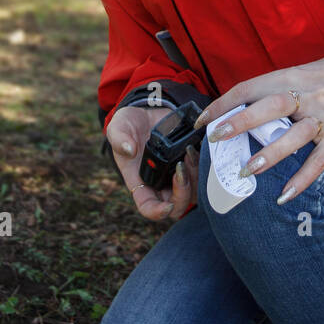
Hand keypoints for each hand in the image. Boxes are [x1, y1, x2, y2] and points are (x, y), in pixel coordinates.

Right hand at [105, 105, 200, 221]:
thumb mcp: (118, 127)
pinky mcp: (192, 163)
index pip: (148, 207)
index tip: (166, 207)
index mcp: (140, 181)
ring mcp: (178, 175)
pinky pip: (205, 174)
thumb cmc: (130, 125)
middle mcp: (161, 183)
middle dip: (182, 193)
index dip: (157, 212)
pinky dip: (205, 166)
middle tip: (180, 169)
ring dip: (195, 177)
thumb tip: (129, 149)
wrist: (149, 111)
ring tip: (190, 153)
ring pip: (195, 192)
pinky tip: (199, 148)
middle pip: (177, 205)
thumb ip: (119, 138)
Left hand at [192, 52, 323, 204]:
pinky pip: (319, 161)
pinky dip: (302, 179)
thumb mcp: (298, 75)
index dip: (224, 104)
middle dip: (242, 121)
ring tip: (249, 170)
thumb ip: (272, 93)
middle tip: (218, 138)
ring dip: (271, 153)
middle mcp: (306, 96)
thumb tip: (236, 114)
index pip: (251, 88)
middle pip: (271, 106)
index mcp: (290, 77)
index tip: (203, 121)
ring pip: (296, 135)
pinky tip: (284, 195)